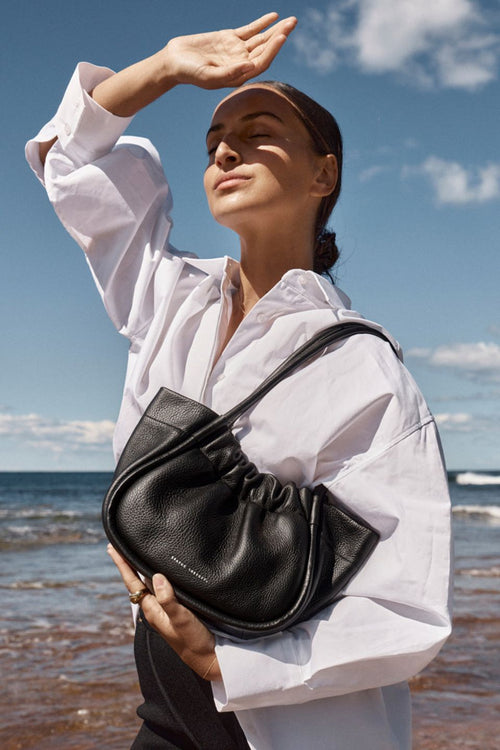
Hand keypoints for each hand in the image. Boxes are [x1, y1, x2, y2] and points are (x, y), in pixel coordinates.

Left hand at [107, 544, 220, 680]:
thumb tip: (155, 577)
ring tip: (132, 556)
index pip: (133, 583)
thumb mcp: (181, 619)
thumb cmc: (194, 640)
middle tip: (117, 547)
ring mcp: (163, 610)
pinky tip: (157, 573)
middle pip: (136, 582)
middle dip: (127, 565)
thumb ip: (168, 600)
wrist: (207, 658)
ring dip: (138, 570)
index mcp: (152, 610)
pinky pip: (158, 589)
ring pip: (146, 585)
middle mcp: (154, 609)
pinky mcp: (174, 610)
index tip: (112, 549)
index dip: (123, 565)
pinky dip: (153, 577)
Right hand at [163, 12, 296, 88]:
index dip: (273, 50)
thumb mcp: (208, 76)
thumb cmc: (190, 73)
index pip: (261, 62)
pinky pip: (250, 30)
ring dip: (276, 30)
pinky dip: (261, 24)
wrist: (175, 62)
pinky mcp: (230, 38)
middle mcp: (241, 63)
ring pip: (261, 39)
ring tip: (291, 21)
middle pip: (265, 49)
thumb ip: (229, 73)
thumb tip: (251, 66)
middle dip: (280, 36)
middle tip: (293, 23)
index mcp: (239, 75)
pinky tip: (274, 17)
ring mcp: (237, 50)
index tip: (282, 37)